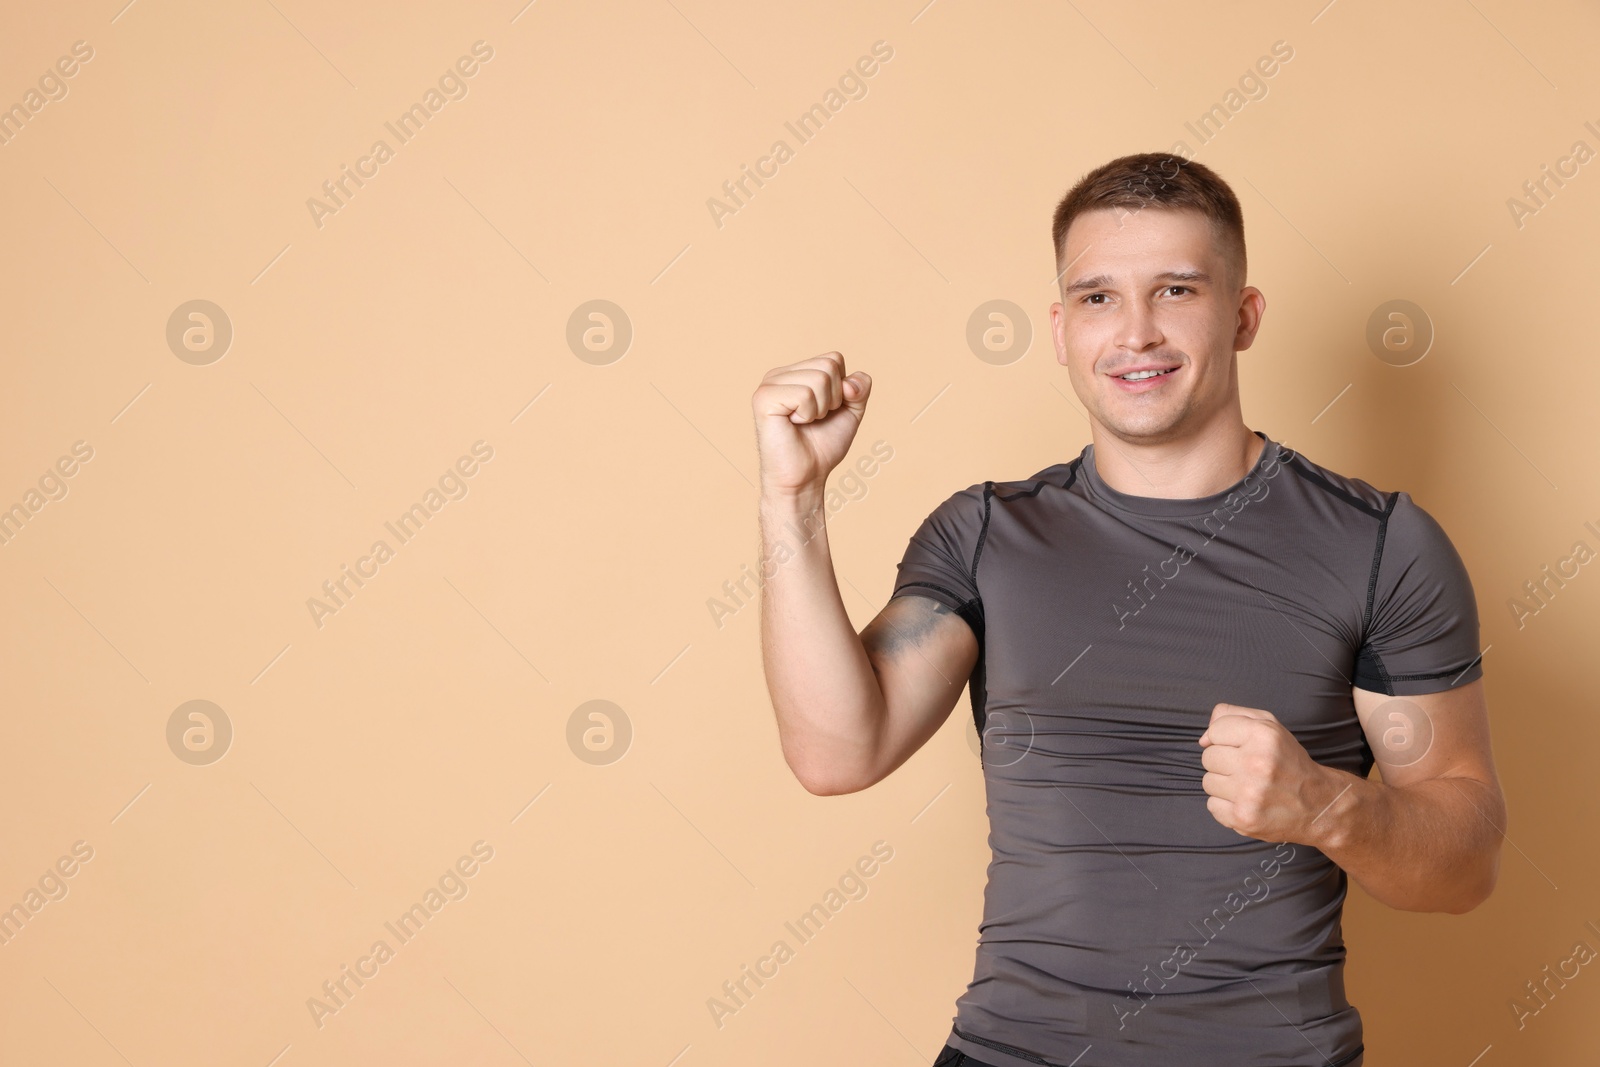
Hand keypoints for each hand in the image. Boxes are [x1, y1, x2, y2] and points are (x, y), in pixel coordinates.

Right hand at [751, 353, 871, 494]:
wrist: (806, 477)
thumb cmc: (822, 446)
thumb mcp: (850, 411)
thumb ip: (859, 388)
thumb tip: (851, 382)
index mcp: (795, 373)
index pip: (834, 358)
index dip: (841, 388)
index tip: (826, 411)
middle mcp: (779, 374)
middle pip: (828, 365)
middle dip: (833, 398)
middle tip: (814, 419)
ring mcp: (768, 385)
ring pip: (819, 379)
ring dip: (820, 409)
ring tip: (804, 423)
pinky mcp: (764, 399)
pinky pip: (805, 394)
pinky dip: (808, 414)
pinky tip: (794, 424)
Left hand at [1198, 703, 1341, 845]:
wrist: (1319, 806)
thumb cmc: (1289, 763)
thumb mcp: (1270, 726)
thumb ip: (1232, 716)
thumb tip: (1203, 738)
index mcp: (1264, 735)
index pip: (1215, 731)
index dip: (1225, 739)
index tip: (1241, 748)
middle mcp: (1256, 763)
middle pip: (1208, 757)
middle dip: (1224, 762)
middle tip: (1247, 769)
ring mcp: (1249, 793)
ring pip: (1207, 781)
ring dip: (1224, 784)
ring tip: (1248, 786)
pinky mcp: (1244, 818)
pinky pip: (1211, 805)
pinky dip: (1225, 805)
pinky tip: (1247, 802)